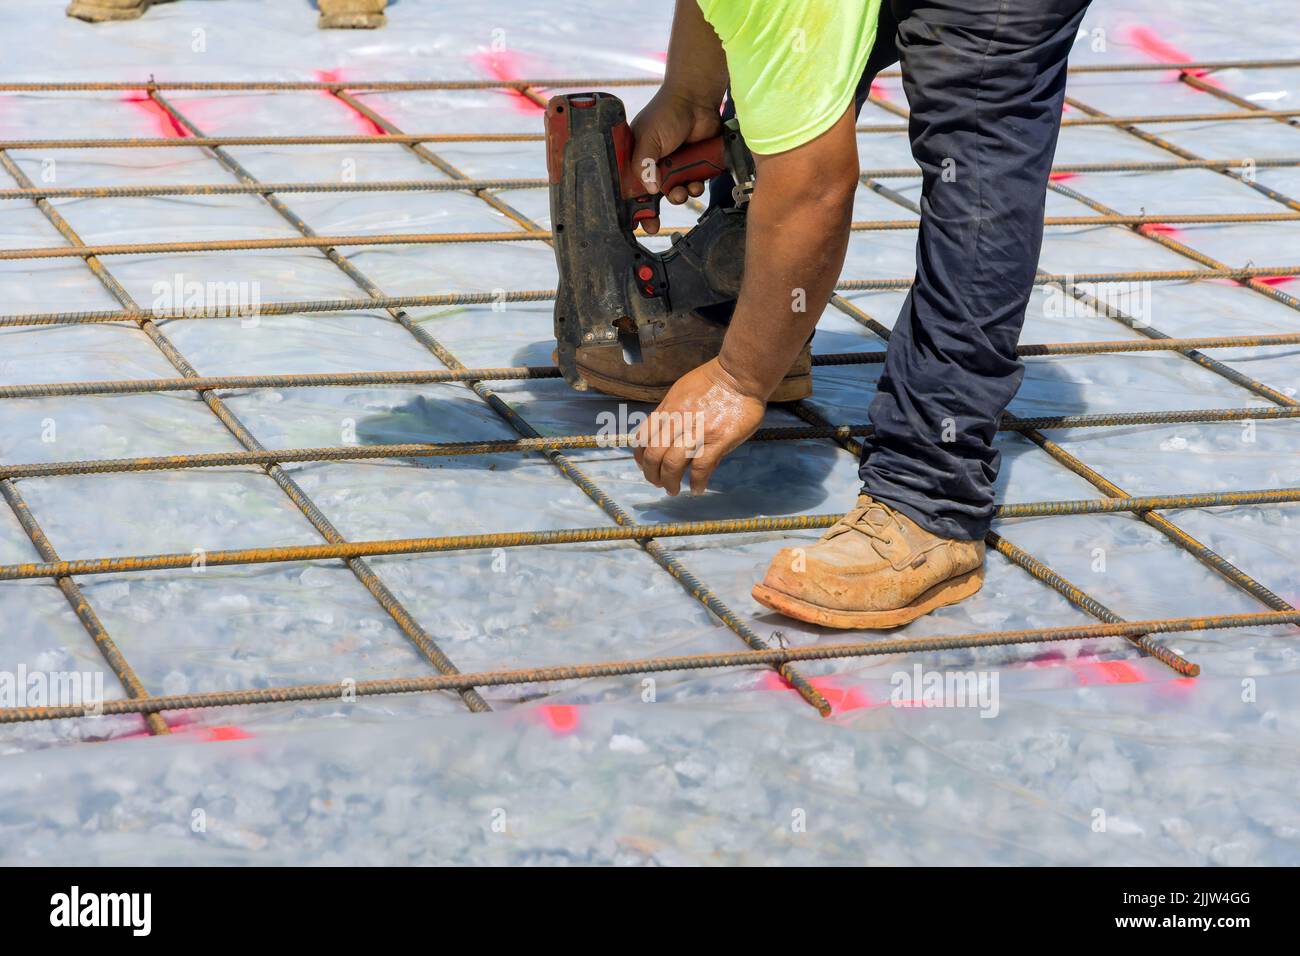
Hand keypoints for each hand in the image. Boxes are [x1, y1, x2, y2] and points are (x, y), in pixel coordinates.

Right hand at [630, 87, 722, 234]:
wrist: (696, 100)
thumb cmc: (666, 113)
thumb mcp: (647, 139)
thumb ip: (644, 165)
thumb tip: (651, 191)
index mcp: (637, 158)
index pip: (630, 186)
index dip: (632, 206)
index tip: (635, 223)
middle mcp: (654, 164)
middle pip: (652, 196)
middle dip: (654, 211)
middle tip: (654, 224)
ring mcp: (675, 165)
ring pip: (675, 193)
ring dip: (679, 196)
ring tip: (683, 191)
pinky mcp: (694, 165)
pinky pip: (694, 185)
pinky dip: (695, 187)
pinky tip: (697, 182)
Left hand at [631, 358, 765, 495]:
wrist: (740, 375)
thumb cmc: (713, 380)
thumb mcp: (682, 391)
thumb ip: (671, 412)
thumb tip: (666, 433)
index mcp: (667, 409)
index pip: (643, 437)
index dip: (640, 456)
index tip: (645, 466)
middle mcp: (677, 421)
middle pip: (653, 455)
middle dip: (652, 474)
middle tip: (658, 483)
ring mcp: (697, 432)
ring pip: (672, 464)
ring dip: (669, 482)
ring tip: (673, 490)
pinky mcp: (718, 441)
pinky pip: (701, 467)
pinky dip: (696, 482)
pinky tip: (696, 489)